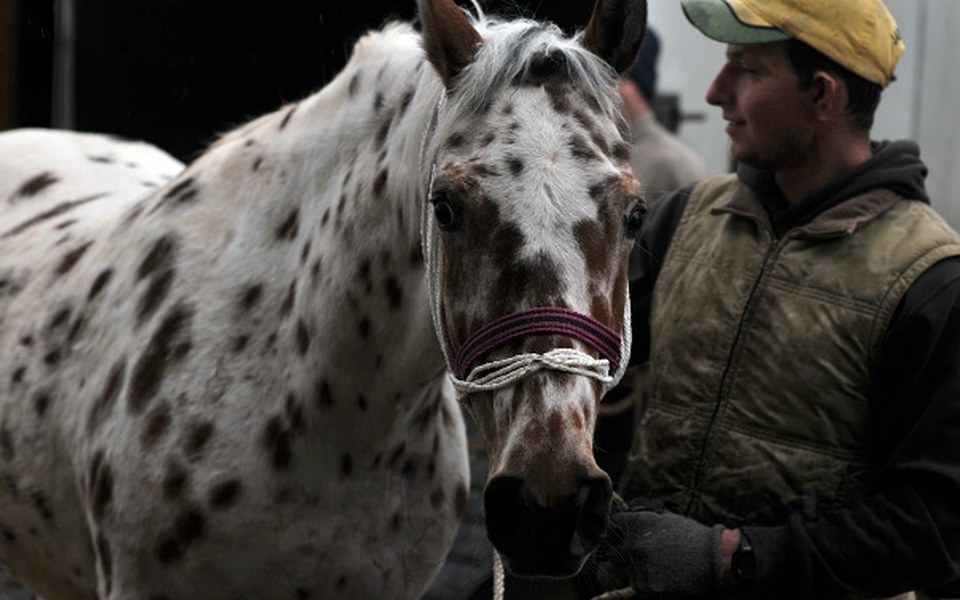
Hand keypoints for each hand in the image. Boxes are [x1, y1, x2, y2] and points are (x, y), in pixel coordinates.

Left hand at [601, 508, 725, 595]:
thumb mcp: (666, 519)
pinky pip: (637, 584)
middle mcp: (634, 543)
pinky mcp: (645, 584)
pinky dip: (647, 583)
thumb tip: (626, 524)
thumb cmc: (692, 537)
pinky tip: (663, 577)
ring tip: (658, 567)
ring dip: (636, 570)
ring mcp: (639, 565)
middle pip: (614, 551)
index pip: (613, 526)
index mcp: (638, 522)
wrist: (714, 559)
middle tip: (642, 557)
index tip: (622, 538)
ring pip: (625, 570)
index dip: (617, 532)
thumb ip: (642, 521)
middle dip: (623, 554)